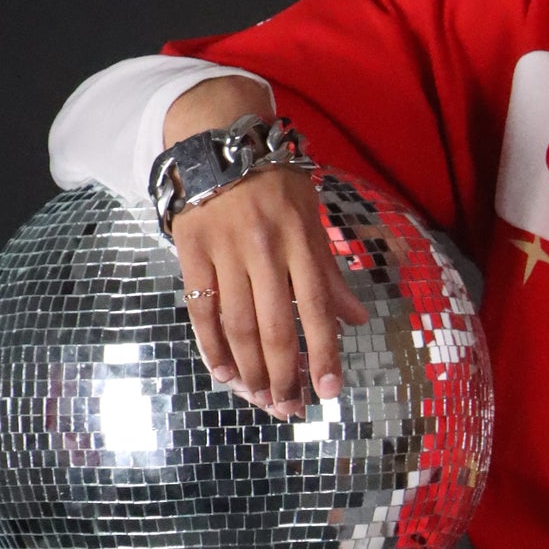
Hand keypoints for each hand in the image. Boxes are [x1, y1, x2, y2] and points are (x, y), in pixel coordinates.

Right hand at [165, 78, 368, 414]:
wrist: (218, 139)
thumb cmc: (273, 181)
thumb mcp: (310, 217)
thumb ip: (329, 272)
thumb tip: (356, 320)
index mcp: (300, 238)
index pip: (316, 308)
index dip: (323, 353)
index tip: (330, 391)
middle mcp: (264, 247)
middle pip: (274, 326)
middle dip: (285, 375)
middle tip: (291, 409)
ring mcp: (224, 250)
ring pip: (237, 325)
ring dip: (250, 371)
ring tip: (261, 400)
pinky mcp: (191, 251)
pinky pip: (201, 309)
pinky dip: (212, 346)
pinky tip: (224, 374)